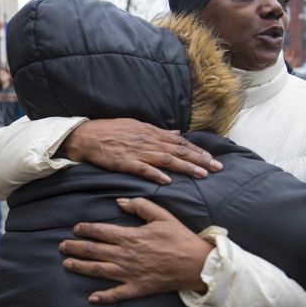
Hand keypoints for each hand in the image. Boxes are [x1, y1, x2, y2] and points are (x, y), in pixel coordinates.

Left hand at [59, 198, 212, 303]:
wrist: (197, 263)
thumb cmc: (179, 237)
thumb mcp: (161, 215)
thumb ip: (140, 206)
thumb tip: (119, 202)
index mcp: (130, 236)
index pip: (101, 231)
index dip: (86, 229)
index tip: (75, 228)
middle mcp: (126, 255)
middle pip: (94, 250)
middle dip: (75, 248)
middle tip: (61, 246)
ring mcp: (130, 273)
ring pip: (99, 270)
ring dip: (80, 267)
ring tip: (66, 264)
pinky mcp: (138, 288)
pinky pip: (117, 294)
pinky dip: (103, 297)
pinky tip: (91, 298)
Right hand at [62, 119, 221, 184]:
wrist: (88, 136)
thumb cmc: (112, 131)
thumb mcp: (137, 126)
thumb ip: (158, 132)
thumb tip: (176, 132)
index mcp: (152, 132)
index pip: (180, 142)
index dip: (198, 150)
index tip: (213, 159)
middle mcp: (148, 141)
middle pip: (179, 150)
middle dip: (200, 159)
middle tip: (217, 168)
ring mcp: (137, 151)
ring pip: (167, 159)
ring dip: (186, 167)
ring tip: (202, 175)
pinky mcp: (125, 162)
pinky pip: (143, 169)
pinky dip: (156, 174)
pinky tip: (168, 180)